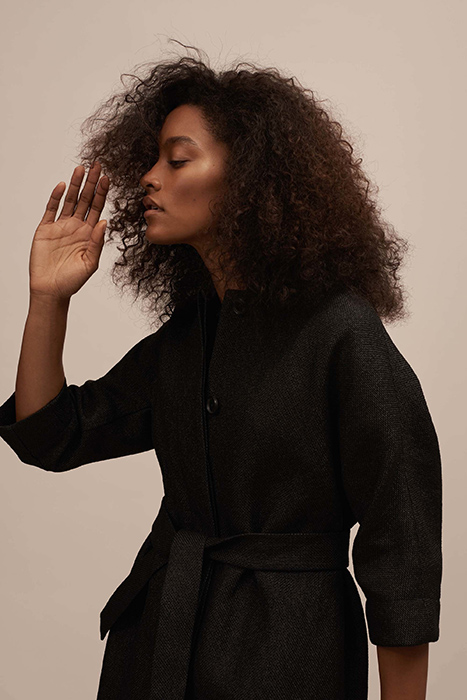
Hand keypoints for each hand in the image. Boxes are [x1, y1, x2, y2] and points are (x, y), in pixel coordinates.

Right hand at [29, 161, 108, 299]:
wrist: (51, 290)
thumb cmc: (72, 281)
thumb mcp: (90, 263)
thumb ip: (97, 242)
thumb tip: (105, 222)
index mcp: (89, 234)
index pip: (97, 208)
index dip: (102, 193)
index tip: (107, 178)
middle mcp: (76, 227)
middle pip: (85, 199)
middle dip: (91, 182)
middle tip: (97, 164)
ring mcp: (61, 226)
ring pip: (69, 200)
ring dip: (75, 185)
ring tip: (80, 169)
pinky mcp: (45, 229)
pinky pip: (51, 209)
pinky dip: (56, 197)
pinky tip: (62, 186)